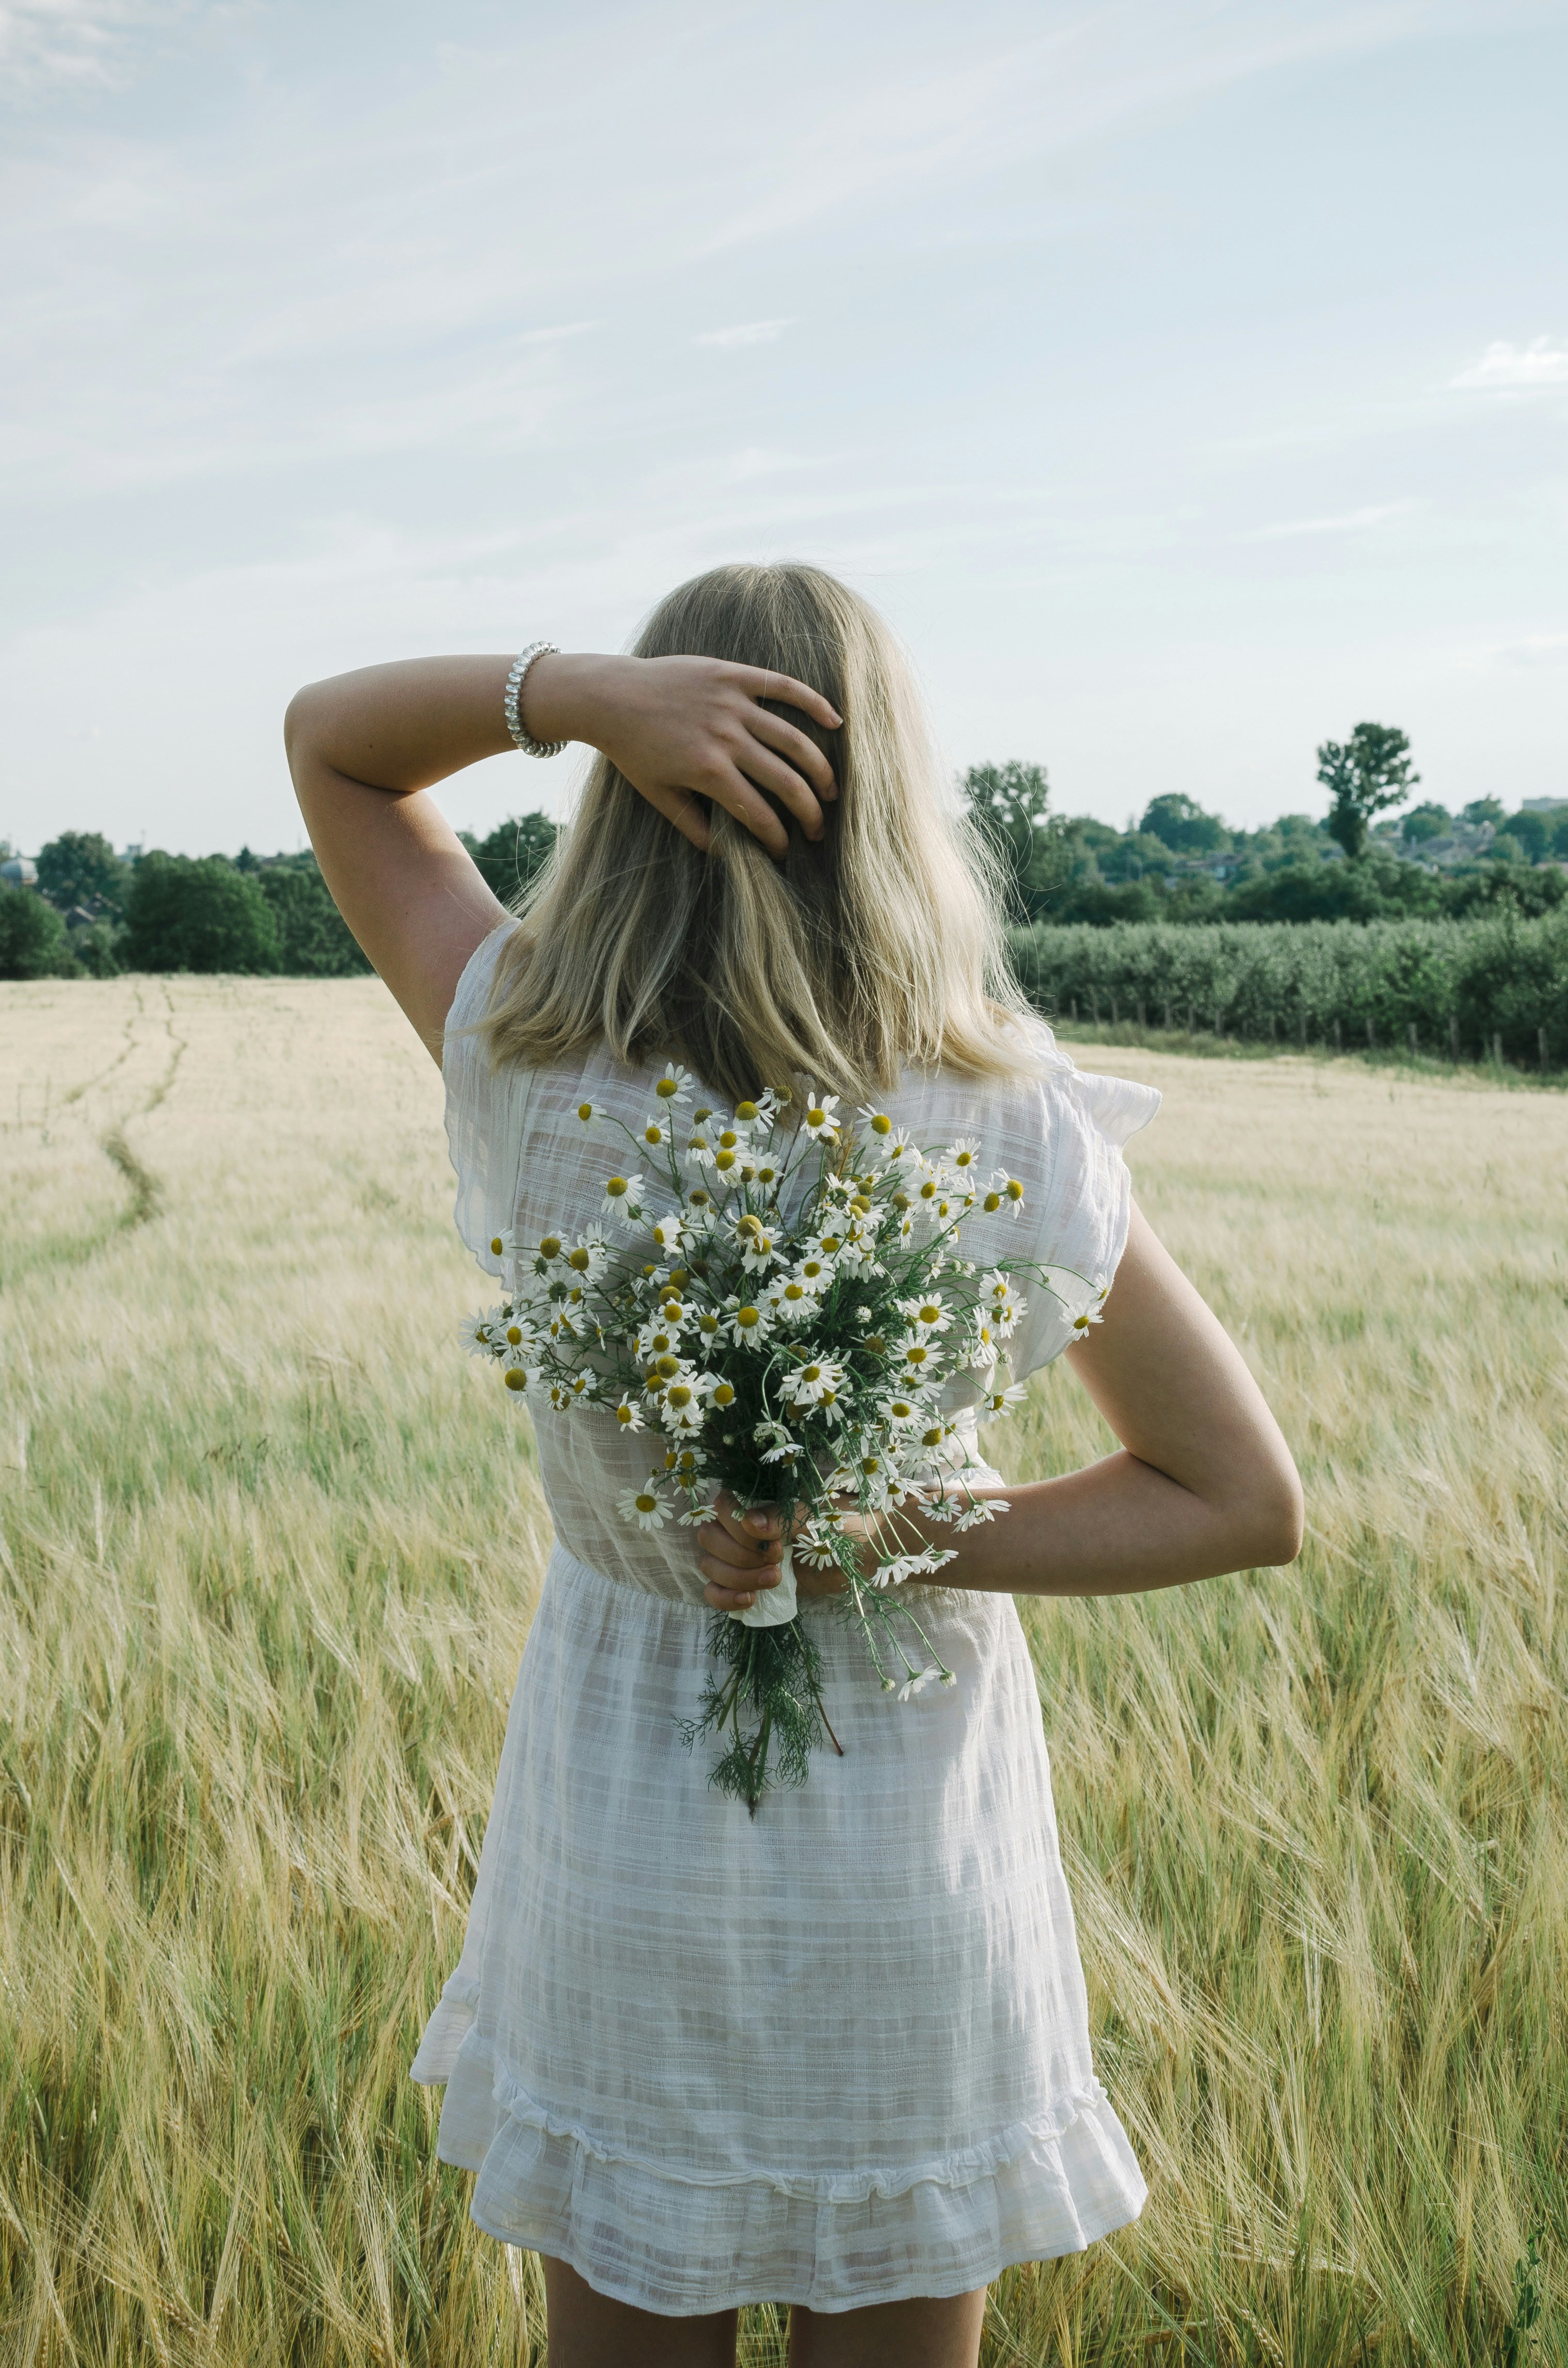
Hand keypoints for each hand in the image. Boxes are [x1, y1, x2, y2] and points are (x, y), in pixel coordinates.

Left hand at [524, 652, 841, 860]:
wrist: (609, 696)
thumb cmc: (632, 750)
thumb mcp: (657, 795)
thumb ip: (692, 824)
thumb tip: (722, 853)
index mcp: (709, 772)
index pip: (759, 813)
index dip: (777, 838)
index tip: (785, 851)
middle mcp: (726, 738)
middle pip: (786, 781)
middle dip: (808, 812)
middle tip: (817, 830)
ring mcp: (732, 704)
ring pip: (794, 739)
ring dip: (819, 769)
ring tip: (831, 791)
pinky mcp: (732, 675)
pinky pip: (783, 687)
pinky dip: (813, 702)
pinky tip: (835, 721)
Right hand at [697, 1494, 848, 1610]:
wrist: (863, 1553)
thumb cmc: (840, 1523)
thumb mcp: (814, 1515)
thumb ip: (782, 1516)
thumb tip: (751, 1523)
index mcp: (755, 1499)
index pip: (720, 1508)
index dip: (738, 1528)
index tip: (773, 1540)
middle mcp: (741, 1526)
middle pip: (709, 1539)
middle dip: (740, 1554)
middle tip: (777, 1559)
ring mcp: (742, 1556)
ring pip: (710, 1566)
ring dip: (738, 1577)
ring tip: (775, 1579)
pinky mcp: (747, 1583)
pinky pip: (715, 1592)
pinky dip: (725, 1598)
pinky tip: (750, 1600)